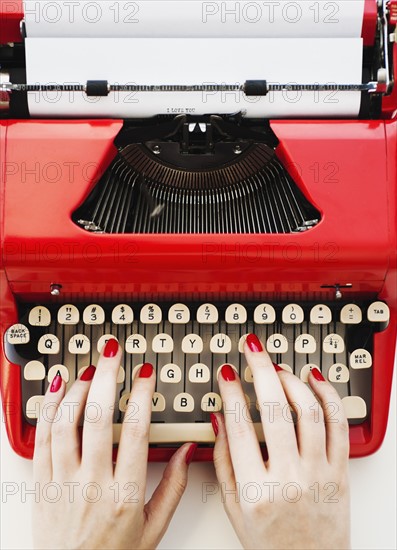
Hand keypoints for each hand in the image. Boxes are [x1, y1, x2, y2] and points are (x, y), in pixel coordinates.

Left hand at [33, 338, 195, 549]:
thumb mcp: (154, 527)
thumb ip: (175, 486)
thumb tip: (188, 449)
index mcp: (125, 494)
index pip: (135, 430)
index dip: (141, 394)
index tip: (145, 373)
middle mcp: (92, 483)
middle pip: (97, 416)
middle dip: (107, 376)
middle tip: (114, 353)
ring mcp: (63, 482)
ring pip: (66, 422)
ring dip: (78, 388)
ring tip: (91, 369)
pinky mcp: (43, 483)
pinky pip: (43, 438)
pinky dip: (49, 408)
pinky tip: (58, 388)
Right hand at [212, 334, 349, 549]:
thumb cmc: (269, 541)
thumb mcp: (233, 508)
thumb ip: (223, 461)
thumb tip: (219, 418)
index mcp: (256, 490)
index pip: (239, 427)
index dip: (231, 392)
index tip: (227, 373)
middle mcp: (289, 478)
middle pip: (274, 409)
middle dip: (260, 369)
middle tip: (252, 348)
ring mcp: (319, 473)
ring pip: (309, 411)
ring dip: (292, 380)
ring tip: (278, 367)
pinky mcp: (341, 471)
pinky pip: (338, 425)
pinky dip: (328, 396)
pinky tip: (314, 379)